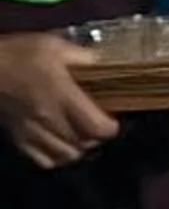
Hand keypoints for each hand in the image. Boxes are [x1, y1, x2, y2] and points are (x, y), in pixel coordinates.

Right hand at [0, 32, 121, 168]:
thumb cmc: (18, 55)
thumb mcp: (53, 46)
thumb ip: (83, 57)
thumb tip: (106, 64)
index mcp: (62, 96)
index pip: (99, 128)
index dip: (111, 128)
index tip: (111, 119)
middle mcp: (49, 118)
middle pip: (86, 144)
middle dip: (96, 137)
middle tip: (94, 124)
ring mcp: (32, 132)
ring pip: (67, 156)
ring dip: (77, 148)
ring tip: (77, 135)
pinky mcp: (17, 140)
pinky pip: (44, 161)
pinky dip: (56, 157)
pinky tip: (58, 144)